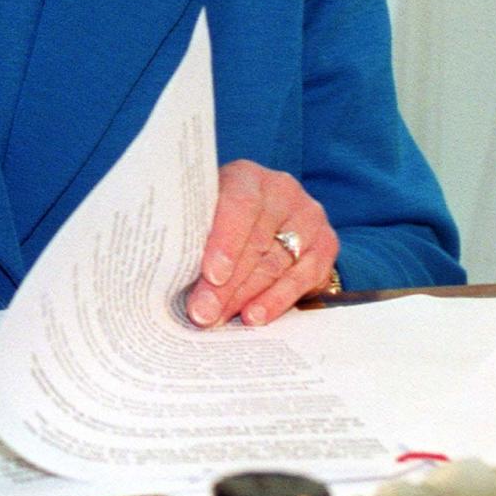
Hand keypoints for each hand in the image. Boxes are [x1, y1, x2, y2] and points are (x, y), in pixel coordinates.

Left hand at [185, 160, 338, 328]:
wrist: (269, 214)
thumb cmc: (223, 213)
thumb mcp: (208, 210)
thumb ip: (195, 232)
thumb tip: (170, 272)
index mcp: (247, 175)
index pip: (239, 204)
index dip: (225, 241)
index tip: (211, 275)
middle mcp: (282, 191)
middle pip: (254, 243)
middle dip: (225, 284)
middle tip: (202, 312)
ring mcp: (308, 217)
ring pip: (275, 264)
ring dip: (245, 297)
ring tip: (220, 319)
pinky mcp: (325, 244)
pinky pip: (300, 279)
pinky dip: (275, 301)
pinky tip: (254, 316)